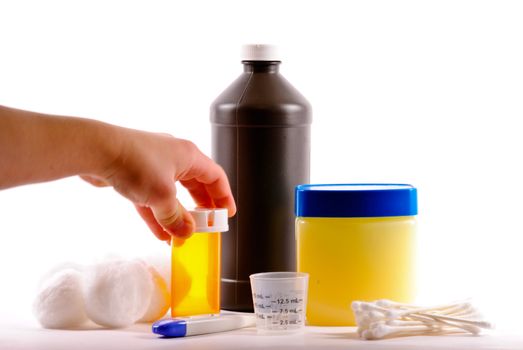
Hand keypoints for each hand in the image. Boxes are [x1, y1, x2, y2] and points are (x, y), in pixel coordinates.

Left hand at [83, 128, 235, 240]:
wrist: (96, 150)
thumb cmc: (134, 161)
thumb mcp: (162, 196)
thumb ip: (176, 217)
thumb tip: (186, 232)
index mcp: (189, 155)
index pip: (215, 177)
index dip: (224, 196)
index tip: (226, 214)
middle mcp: (174, 157)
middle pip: (195, 185)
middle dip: (201, 207)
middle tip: (206, 225)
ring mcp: (154, 165)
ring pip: (173, 194)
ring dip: (177, 215)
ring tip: (181, 235)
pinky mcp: (136, 174)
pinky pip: (152, 198)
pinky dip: (157, 215)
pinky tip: (160, 234)